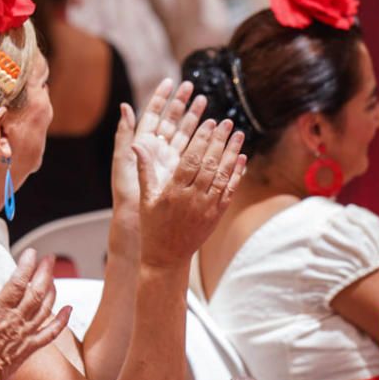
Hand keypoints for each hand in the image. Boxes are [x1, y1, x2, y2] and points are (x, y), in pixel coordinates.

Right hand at [0, 249, 70, 379]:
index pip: (17, 283)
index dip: (26, 266)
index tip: (31, 253)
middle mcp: (15, 320)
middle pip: (36, 291)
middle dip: (45, 272)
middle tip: (49, 258)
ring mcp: (25, 334)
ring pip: (45, 308)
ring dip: (52, 290)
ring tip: (54, 276)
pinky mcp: (29, 348)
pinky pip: (50, 333)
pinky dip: (62, 321)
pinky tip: (69, 310)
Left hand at [111, 79, 204, 214]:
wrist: (136, 217)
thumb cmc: (126, 189)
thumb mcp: (122, 161)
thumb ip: (124, 134)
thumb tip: (124, 106)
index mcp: (143, 143)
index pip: (152, 115)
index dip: (160, 99)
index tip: (170, 81)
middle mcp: (157, 149)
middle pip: (170, 121)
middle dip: (180, 103)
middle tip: (191, 86)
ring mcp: (170, 159)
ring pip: (184, 133)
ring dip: (194, 117)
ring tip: (205, 100)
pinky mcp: (181, 171)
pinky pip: (193, 152)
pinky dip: (203, 141)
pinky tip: (211, 129)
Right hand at [135, 118, 246, 267]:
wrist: (167, 257)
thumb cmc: (153, 226)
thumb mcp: (145, 198)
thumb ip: (145, 169)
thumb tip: (137, 144)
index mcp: (174, 191)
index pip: (191, 159)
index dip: (202, 139)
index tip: (209, 122)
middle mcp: (193, 198)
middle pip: (210, 163)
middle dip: (220, 140)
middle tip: (227, 122)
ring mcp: (207, 207)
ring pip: (223, 175)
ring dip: (232, 153)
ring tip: (238, 135)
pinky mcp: (217, 215)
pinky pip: (230, 190)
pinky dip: (237, 174)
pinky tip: (241, 158)